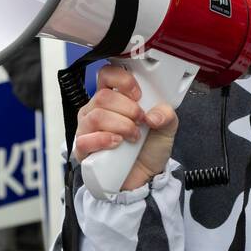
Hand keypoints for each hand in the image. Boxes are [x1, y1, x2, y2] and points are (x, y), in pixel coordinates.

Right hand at [73, 64, 177, 191]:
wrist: (146, 176)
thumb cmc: (149, 148)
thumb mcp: (167, 127)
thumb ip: (166, 114)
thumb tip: (153, 115)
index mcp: (113, 98)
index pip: (106, 75)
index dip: (122, 80)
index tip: (138, 94)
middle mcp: (96, 110)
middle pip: (102, 97)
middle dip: (127, 109)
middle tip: (140, 121)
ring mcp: (87, 129)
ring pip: (95, 116)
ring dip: (120, 125)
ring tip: (133, 136)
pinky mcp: (83, 149)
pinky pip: (84, 139)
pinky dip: (104, 140)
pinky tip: (117, 143)